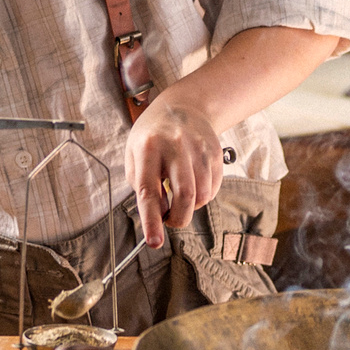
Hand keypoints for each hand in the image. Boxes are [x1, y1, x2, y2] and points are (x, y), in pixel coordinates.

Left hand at [126, 101, 225, 248]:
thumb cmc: (153, 136)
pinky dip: (203, 196)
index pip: (149, 192)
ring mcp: (199, 148)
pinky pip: (213, 188)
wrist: (183, 106)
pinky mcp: (215, 152)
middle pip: (185, 196)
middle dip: (178, 218)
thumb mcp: (134, 155)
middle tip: (170, 220)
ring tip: (179, 195)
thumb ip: (143, 186)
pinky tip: (193, 184)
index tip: (154, 243)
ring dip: (191, 207)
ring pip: (203, 195)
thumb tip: (159, 213)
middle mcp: (176, 146)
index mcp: (148, 148)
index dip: (152, 221)